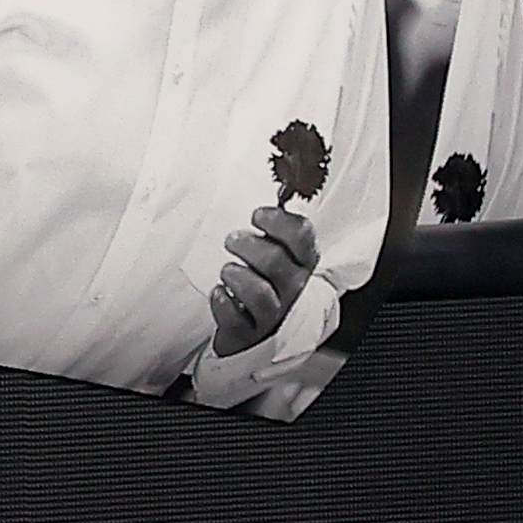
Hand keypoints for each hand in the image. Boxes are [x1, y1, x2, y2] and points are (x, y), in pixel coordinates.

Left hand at [204, 199, 319, 358]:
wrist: (250, 334)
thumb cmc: (257, 282)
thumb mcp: (268, 253)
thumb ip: (266, 229)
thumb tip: (248, 188)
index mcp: (298, 263)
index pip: (303, 237)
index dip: (280, 222)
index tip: (258, 216)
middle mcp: (291, 288)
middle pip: (277, 262)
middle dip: (249, 246)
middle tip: (232, 240)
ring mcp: (273, 314)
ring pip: (260, 293)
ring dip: (237, 276)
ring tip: (227, 271)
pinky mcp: (251, 335)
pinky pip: (238, 321)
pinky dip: (223, 304)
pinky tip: (219, 294)